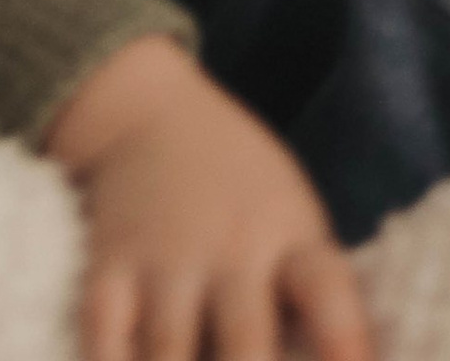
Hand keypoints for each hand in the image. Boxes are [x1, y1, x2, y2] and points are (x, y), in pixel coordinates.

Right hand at [44, 36, 369, 360]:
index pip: (328, 290)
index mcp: (292, 237)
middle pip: (244, 345)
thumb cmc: (244, 191)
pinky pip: (103, 344)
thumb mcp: (292, 220)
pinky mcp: (105, 272)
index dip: (346, 341)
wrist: (150, 114)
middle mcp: (231, 250)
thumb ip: (309, 294)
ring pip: (168, 357)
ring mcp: (164, 262)